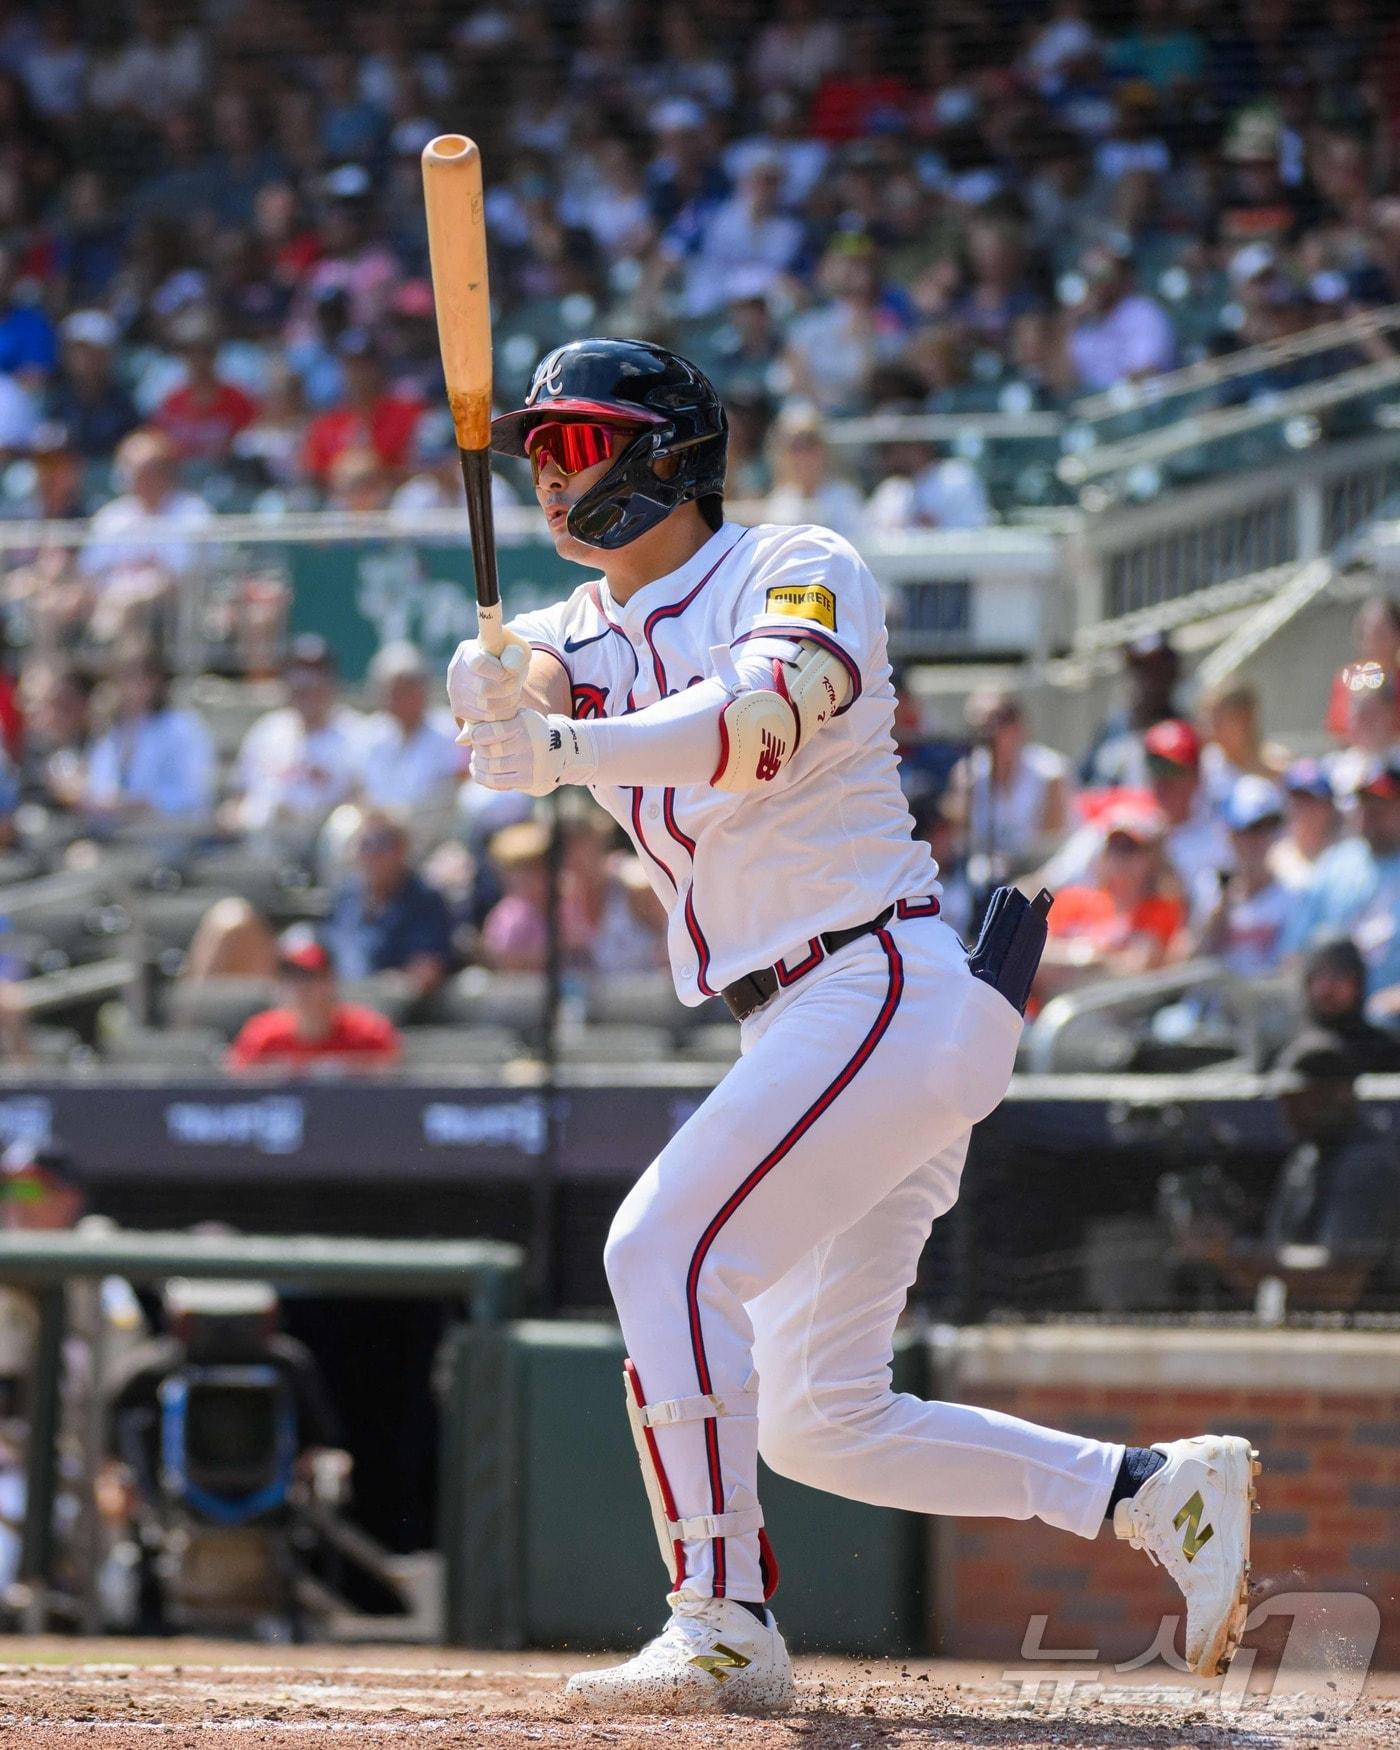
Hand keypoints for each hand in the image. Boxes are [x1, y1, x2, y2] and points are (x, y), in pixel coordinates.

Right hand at [446, 637, 529, 731]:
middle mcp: (455, 670)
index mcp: (468, 650)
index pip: (480, 664)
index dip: (500, 672)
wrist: (497, 673)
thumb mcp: (517, 649)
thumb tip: (509, 667)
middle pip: (485, 689)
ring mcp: (454, 691)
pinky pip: (487, 718)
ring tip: (512, 692)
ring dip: (508, 701)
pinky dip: (503, 712)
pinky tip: (504, 701)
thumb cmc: (509, 658)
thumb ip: (516, 654)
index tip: (510, 671)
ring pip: (488, 707)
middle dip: (508, 688)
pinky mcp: (459, 709)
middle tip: (515, 683)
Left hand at [468, 711, 594, 795]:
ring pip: (491, 767)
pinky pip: (498, 782)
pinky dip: (483, 778)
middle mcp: (529, 743)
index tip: (476, 737)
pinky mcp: (530, 781)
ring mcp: (531, 764)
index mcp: (524, 723)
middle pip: (488, 750)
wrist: (564, 750)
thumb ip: (488, 725)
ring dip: (479, 765)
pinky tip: (479, 772)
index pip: (491, 730)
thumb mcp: (515, 720)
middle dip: (478, 751)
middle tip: (477, 750)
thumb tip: (459, 740)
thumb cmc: (530, 732)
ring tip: (477, 761)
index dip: (477, 735)